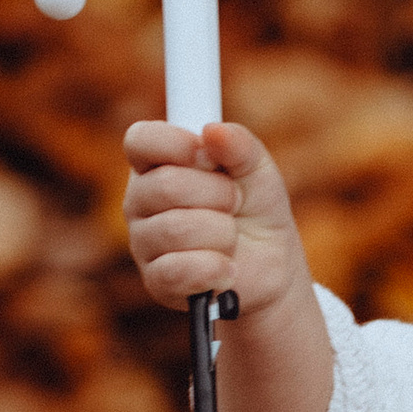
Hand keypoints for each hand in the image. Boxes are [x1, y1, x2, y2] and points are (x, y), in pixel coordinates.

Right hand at [123, 117, 306, 312]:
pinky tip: (229, 270)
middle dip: (218, 195)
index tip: (210, 157)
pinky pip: (178, 271)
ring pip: (176, 229)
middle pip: (165, 185)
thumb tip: (213, 131)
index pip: (141, 140)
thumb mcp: (257, 169)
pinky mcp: (157, 281)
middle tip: (235, 203)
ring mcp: (144, 242)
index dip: (176, 144)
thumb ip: (239, 145)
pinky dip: (214, 269)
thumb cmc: (255, 209)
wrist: (272, 267)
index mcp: (155, 163)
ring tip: (232, 237)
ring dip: (223, 233)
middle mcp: (140, 200)